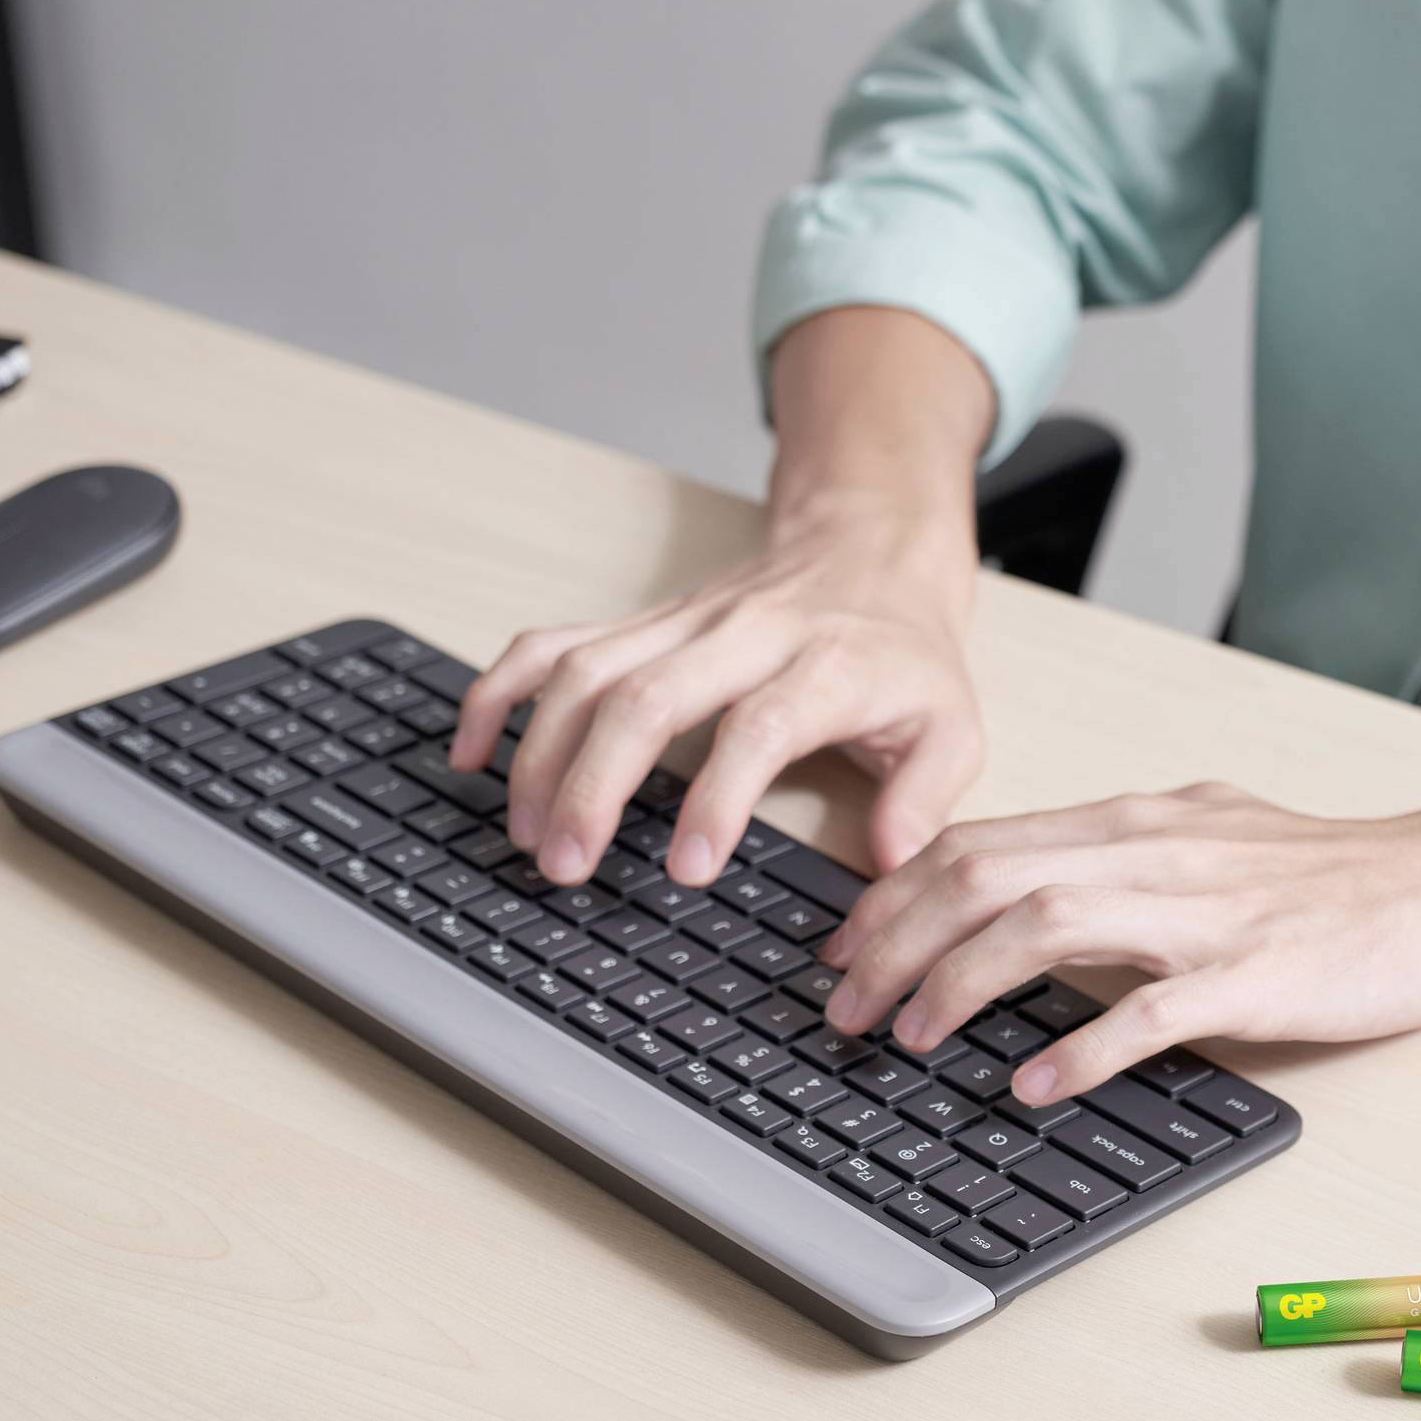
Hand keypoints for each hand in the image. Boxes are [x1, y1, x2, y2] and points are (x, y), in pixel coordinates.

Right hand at [452, 490, 983, 888]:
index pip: (760, 726)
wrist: (871, 552)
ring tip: (528, 833)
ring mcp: (681, 623)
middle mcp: (743, 636)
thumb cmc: (904, 654)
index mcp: (825, 666)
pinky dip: (499, 690)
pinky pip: (553, 644)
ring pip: (586, 670)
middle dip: (592, 783)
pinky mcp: (641, 622)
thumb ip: (925, 797)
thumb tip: (892, 861)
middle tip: (565, 864)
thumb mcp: (951, 724)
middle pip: (646, 696)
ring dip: (540, 751)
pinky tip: (469, 751)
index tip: (685, 868)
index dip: (718, 798)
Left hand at [817, 783, 1420, 1101]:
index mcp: (1133, 823)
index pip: (978, 843)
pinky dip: (1081, 1048)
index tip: (841, 952)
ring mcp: (1201, 913)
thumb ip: (1113, 858)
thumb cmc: (1332, 876)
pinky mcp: (1254, 975)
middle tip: (842, 1011)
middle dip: (893, 945)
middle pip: (983, 877)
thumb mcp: (1202, 837)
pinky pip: (1150, 1010)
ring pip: (1044, 926)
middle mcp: (1152, 853)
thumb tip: (1021, 886)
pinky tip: (1034, 1087)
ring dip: (959, 986)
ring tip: (910, 1042)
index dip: (891, 899)